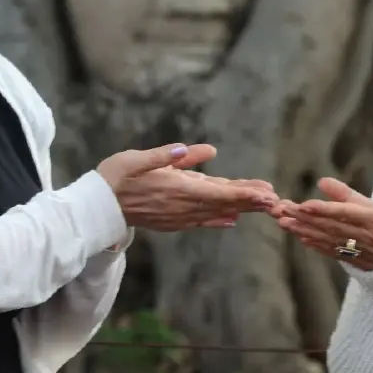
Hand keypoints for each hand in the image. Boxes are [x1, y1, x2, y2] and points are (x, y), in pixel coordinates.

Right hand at [98, 143, 279, 231]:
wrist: (95, 207)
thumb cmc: (114, 177)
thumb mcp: (138, 159)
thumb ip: (169, 156)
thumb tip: (203, 150)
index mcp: (178, 189)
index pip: (220, 192)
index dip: (246, 193)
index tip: (267, 193)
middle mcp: (182, 207)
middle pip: (224, 204)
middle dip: (251, 201)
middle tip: (276, 198)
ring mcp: (177, 217)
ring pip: (215, 213)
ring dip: (239, 208)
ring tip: (262, 204)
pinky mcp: (171, 221)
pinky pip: (201, 221)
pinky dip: (219, 219)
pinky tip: (231, 220)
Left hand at [276, 177, 372, 272]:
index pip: (346, 213)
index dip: (324, 209)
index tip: (303, 204)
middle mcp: (368, 236)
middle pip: (330, 226)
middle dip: (304, 219)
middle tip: (281, 211)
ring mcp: (365, 249)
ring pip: (330, 239)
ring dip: (306, 232)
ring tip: (284, 224)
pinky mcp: (365, 258)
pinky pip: (337, 253)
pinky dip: (319, 246)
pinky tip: (304, 241)